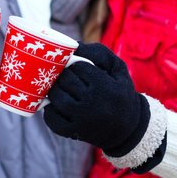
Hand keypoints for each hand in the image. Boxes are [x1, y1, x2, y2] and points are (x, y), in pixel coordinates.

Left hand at [43, 42, 149, 156]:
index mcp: (105, 87)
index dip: (74, 64)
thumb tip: (73, 45)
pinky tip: (55, 104)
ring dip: (54, 90)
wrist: (127, 128)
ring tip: (59, 87)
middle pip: (66, 80)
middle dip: (62, 74)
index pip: (78, 67)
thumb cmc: (119, 92)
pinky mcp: (73, 132)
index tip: (74, 65)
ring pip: (56, 97)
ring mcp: (82, 119)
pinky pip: (52, 118)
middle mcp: (93, 103)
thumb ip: (98, 53)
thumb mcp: (118, 69)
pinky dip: (49, 110)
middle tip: (63, 74)